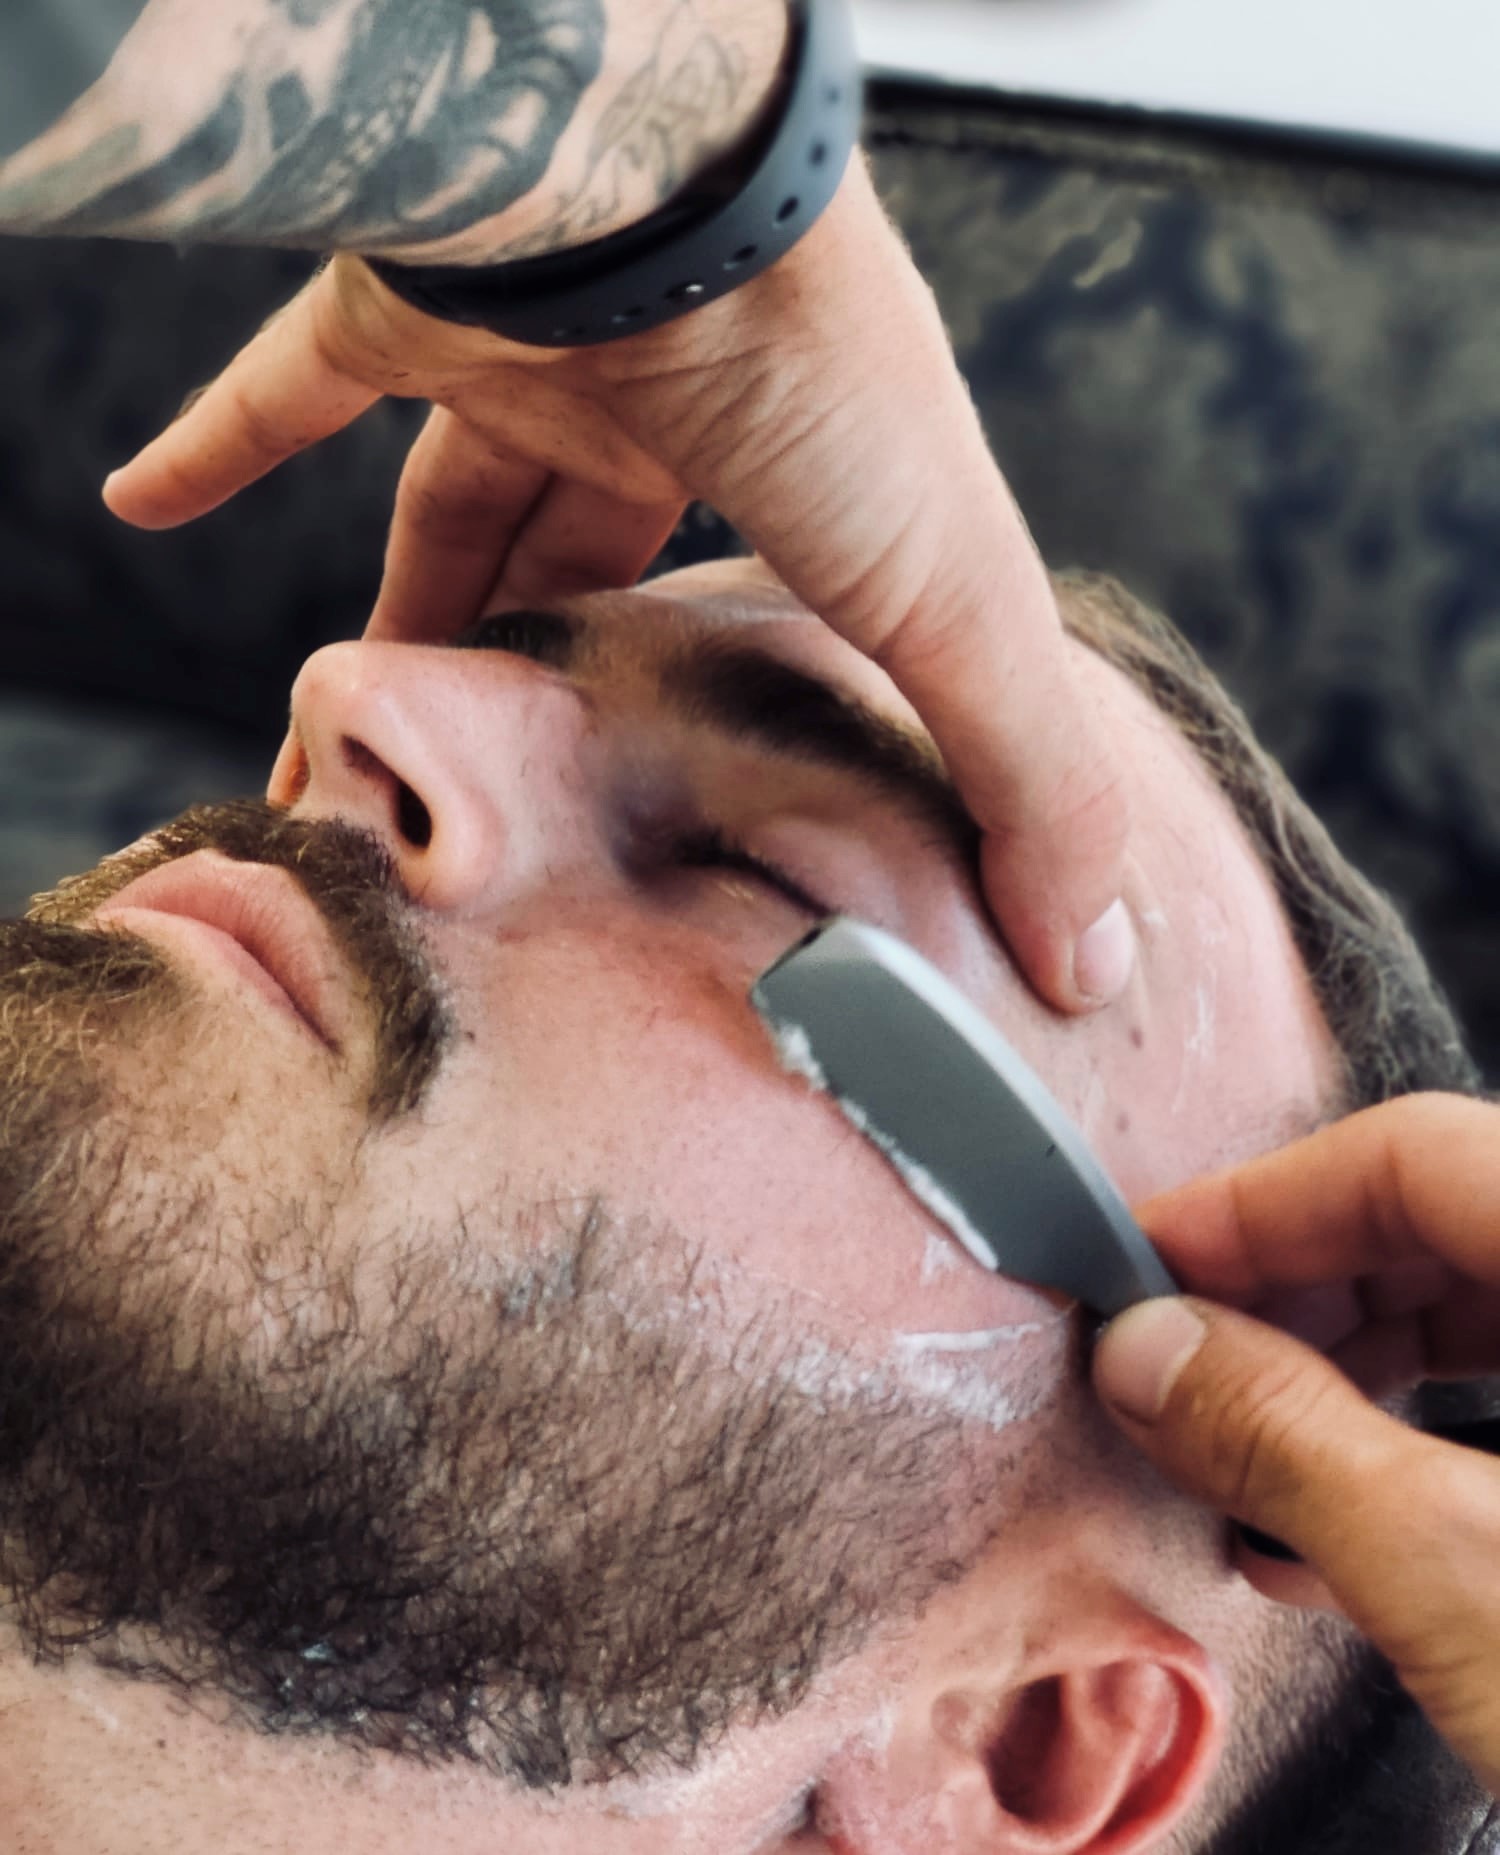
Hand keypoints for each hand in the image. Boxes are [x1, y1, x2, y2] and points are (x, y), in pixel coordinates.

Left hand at [101, 160, 1132, 1013]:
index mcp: (788, 484)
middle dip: (547, 676)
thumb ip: (1026, 782)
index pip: (763, 607)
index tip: (694, 799)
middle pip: (592, 568)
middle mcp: (657, 416)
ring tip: (342, 732)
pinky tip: (144, 500)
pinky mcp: (401, 304)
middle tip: (495, 796)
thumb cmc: (830, 390)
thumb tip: (1098, 967)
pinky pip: (286, 382)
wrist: (675, 180)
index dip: (729, 700)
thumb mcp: (952, 612)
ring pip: (448, 503)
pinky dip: (217, 437)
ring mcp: (526, 353)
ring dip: (401, 614)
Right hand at [1091, 1093, 1499, 1793]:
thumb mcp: (1469, 1588)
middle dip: (1296, 1292)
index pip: (1418, 1155)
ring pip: (1494, 1316)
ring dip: (1351, 1372)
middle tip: (1178, 1363)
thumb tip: (1151, 1351)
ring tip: (1241, 1451)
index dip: (1259, 1200)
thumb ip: (1289, 1440)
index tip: (1146, 1261)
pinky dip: (1422, 1451)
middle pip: (1453, 1224)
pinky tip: (1330, 1534)